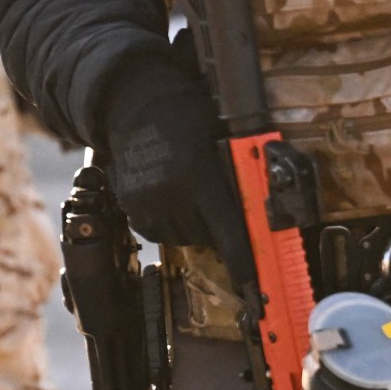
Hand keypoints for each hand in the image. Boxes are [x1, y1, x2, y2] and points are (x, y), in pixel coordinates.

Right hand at [101, 63, 252, 283]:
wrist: (135, 103)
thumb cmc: (185, 115)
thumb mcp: (220, 141)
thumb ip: (236, 179)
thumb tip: (262, 217)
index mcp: (198, 179)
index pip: (228, 234)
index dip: (243, 263)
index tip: (254, 286)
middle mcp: (170, 195)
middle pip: (206, 237)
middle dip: (216, 228)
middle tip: (215, 204)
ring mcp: (145, 202)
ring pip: (182, 238)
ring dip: (191, 226)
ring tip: (189, 196)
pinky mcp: (128, 204)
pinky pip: (157, 232)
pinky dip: (167, 223)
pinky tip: (168, 198)